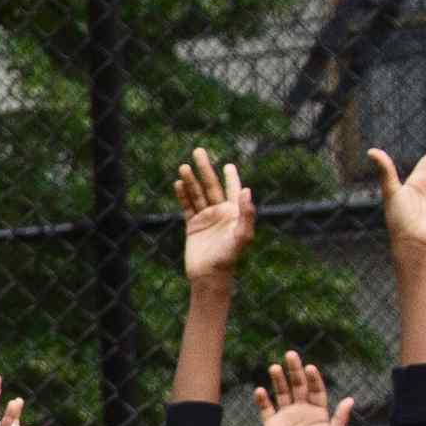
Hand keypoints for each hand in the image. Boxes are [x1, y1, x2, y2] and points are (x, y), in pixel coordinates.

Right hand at [174, 145, 255, 279]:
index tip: (228, 165)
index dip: (231, 177)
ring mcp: (206, 218)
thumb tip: (247, 190)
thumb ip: (246, 213)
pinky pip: (187, 206)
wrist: (209, 275)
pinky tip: (178, 184)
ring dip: (190, 180)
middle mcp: (221, 213)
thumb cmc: (229, 257)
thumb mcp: (242, 236)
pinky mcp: (192, 225)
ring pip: (197, 194)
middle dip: (205, 169)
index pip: (233, 190)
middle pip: (211, 186)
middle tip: (198, 151)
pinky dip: (182, 195)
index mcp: (234, 213)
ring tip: (183, 166)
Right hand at [252, 351, 352, 425]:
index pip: (315, 390)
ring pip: (281, 393)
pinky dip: (262, 399)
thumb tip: (351, 399)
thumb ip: (340, 419)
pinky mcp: (271, 425)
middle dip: (294, 370)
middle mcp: (302, 410)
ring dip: (277, 380)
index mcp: (319, 412)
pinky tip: (260, 390)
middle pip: (298, 386)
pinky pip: (266, 409)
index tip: (310, 367)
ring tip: (274, 367)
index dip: (313, 378)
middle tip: (290, 354)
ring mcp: (286, 416)